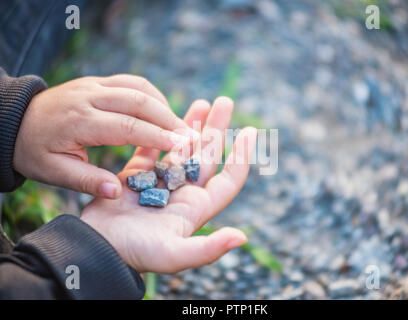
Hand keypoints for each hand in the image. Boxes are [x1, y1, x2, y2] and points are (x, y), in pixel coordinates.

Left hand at [14, 74, 191, 198]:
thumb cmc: (34, 150)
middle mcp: (90, 96)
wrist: (14, 120)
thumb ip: (86, 182)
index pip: (128, 126)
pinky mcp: (98, 81)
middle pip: (139, 101)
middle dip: (170, 120)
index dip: (158, 136)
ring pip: (139, 87)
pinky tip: (162, 112)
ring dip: (164, 106)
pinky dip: (152, 96)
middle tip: (192, 137)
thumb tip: (116, 193)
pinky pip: (132, 82)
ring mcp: (94, 84)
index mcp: (80, 120)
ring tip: (181, 127)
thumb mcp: (52, 172)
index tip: (183, 146)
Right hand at [81, 97, 257, 272]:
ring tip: (202, 102)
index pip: (227, 179)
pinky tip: (167, 115)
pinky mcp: (135, 178)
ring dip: (192, 126)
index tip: (250, 132)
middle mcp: (182, 194)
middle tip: (224, 102)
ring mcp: (159, 184)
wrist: (95, 250)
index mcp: (195, 208)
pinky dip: (160, 134)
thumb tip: (242, 238)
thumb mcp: (174, 255)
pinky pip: (152, 150)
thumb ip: (208, 249)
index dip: (240, 156)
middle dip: (216, 129)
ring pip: (181, 149)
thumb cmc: (135, 254)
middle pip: (206, 157)